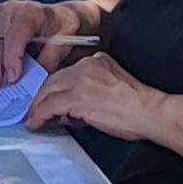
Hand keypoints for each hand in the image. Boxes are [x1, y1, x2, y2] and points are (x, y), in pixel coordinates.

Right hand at [0, 0, 66, 89]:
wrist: (58, 15)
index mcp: (30, 12)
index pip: (15, 36)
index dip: (12, 58)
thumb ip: (50, 59)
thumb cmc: (61, 27)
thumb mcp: (64, 42)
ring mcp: (0, 15)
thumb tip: (35, 78)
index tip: (12, 78)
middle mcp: (12, 10)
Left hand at [22, 52, 166, 140]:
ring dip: (37, 107)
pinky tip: (35, 123)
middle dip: (41, 97)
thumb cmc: (138, 107)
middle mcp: (85, 66)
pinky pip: (49, 106)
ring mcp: (80, 80)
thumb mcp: (114, 87)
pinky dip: (39, 115)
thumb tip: (72, 111)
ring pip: (48, 91)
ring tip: (32, 119)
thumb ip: (92, 91)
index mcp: (96, 60)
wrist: (150, 111)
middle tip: (34, 110)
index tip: (48, 100)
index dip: (55, 89)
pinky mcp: (76, 97)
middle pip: (53, 79)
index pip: (67, 73)